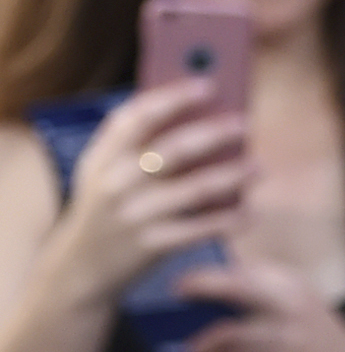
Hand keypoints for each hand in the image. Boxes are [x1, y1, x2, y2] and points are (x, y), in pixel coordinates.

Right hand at [44, 82, 250, 303]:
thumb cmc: (106, 208)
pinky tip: (249, 212)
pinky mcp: (152, 245)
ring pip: (193, 190)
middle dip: (212, 134)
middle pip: (172, 150)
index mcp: (103, 156)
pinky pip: (199, 229)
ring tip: (258, 167)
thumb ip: (137, 145)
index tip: (207, 85)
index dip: (173, 98)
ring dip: (231, 176)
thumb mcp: (104, 172)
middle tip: (244, 123)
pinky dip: (227, 220)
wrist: (80, 266)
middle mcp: (116, 182)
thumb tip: (197, 116)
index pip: (136, 117)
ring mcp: (134, 215)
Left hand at [176, 257, 344, 351]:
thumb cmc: (324, 347)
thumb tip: (209, 292)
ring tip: (191, 349)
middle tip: (178, 291)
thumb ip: (263, 295)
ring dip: (204, 341)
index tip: (184, 274)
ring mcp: (287, 335)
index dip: (206, 266)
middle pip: (232, 284)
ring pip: (228, 331)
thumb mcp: (299, 308)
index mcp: (291, 284)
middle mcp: (290, 304)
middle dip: (198, 284)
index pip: (240, 267)